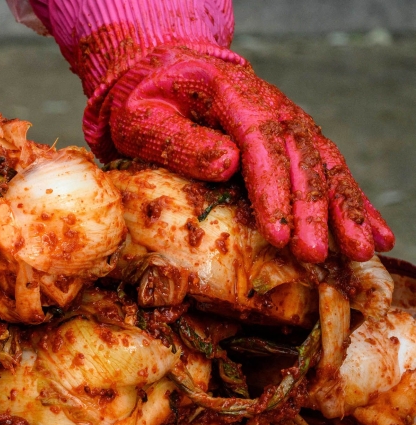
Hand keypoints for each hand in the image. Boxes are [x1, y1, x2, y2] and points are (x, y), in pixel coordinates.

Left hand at [85, 45, 393, 262]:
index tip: (278, 234)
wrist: (165, 75)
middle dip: (311, 211)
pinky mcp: (297, 142)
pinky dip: (355, 204)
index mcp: (233, 94)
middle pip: (301, 159)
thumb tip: (228, 163)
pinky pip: (332, 172)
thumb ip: (180, 140)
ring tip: (359, 251)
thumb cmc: (147, 103)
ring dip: (344, 211)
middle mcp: (272, 106)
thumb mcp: (144, 118)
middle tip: (313, 254)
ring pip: (326, 167)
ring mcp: (291, 123)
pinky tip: (375, 235)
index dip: (274, 190)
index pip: (262, 142)